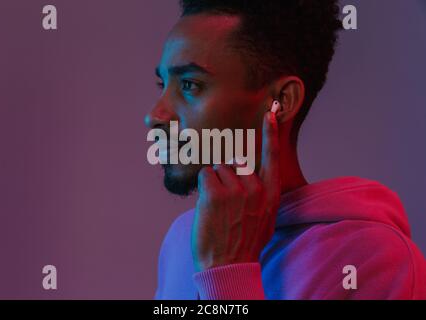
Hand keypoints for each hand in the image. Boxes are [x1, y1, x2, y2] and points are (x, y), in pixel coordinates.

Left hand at [192, 111, 281, 271]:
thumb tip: (252, 179)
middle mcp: (256, 188)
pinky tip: (208, 206)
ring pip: (217, 169)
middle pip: (234, 163)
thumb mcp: (264, 218)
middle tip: (225, 203)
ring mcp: (236, 190)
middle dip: (226, 177)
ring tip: (217, 209)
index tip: (270, 113)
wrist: (229, 265)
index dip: (270, 134)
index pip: (272, 157)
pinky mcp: (215, 193)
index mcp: (270, 194)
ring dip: (213, 184)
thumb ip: (261, 195)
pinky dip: (203, 188)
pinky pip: (205, 176)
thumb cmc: (244, 242)